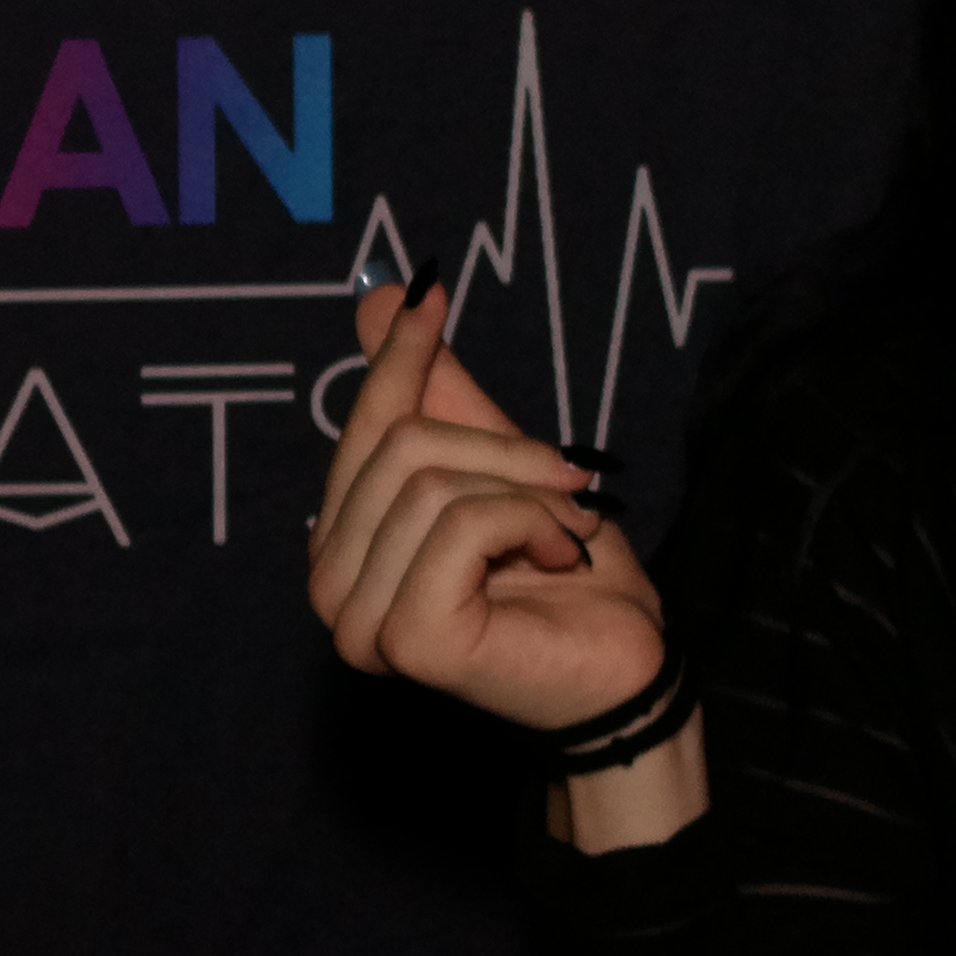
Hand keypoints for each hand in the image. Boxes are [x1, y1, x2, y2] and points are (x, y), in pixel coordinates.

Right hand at [307, 270, 664, 733]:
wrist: (624, 659)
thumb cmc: (562, 572)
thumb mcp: (499, 460)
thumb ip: (435, 390)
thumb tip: (384, 296)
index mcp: (343, 541)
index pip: (364, 428)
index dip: (400, 360)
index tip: (432, 295)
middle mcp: (332, 584)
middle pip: (400, 446)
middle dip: (504, 451)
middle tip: (566, 488)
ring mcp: (360, 622)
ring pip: (431, 484)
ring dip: (527, 496)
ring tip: (564, 536)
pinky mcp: (409, 640)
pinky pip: (464, 525)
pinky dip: (530, 524)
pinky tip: (559, 561)